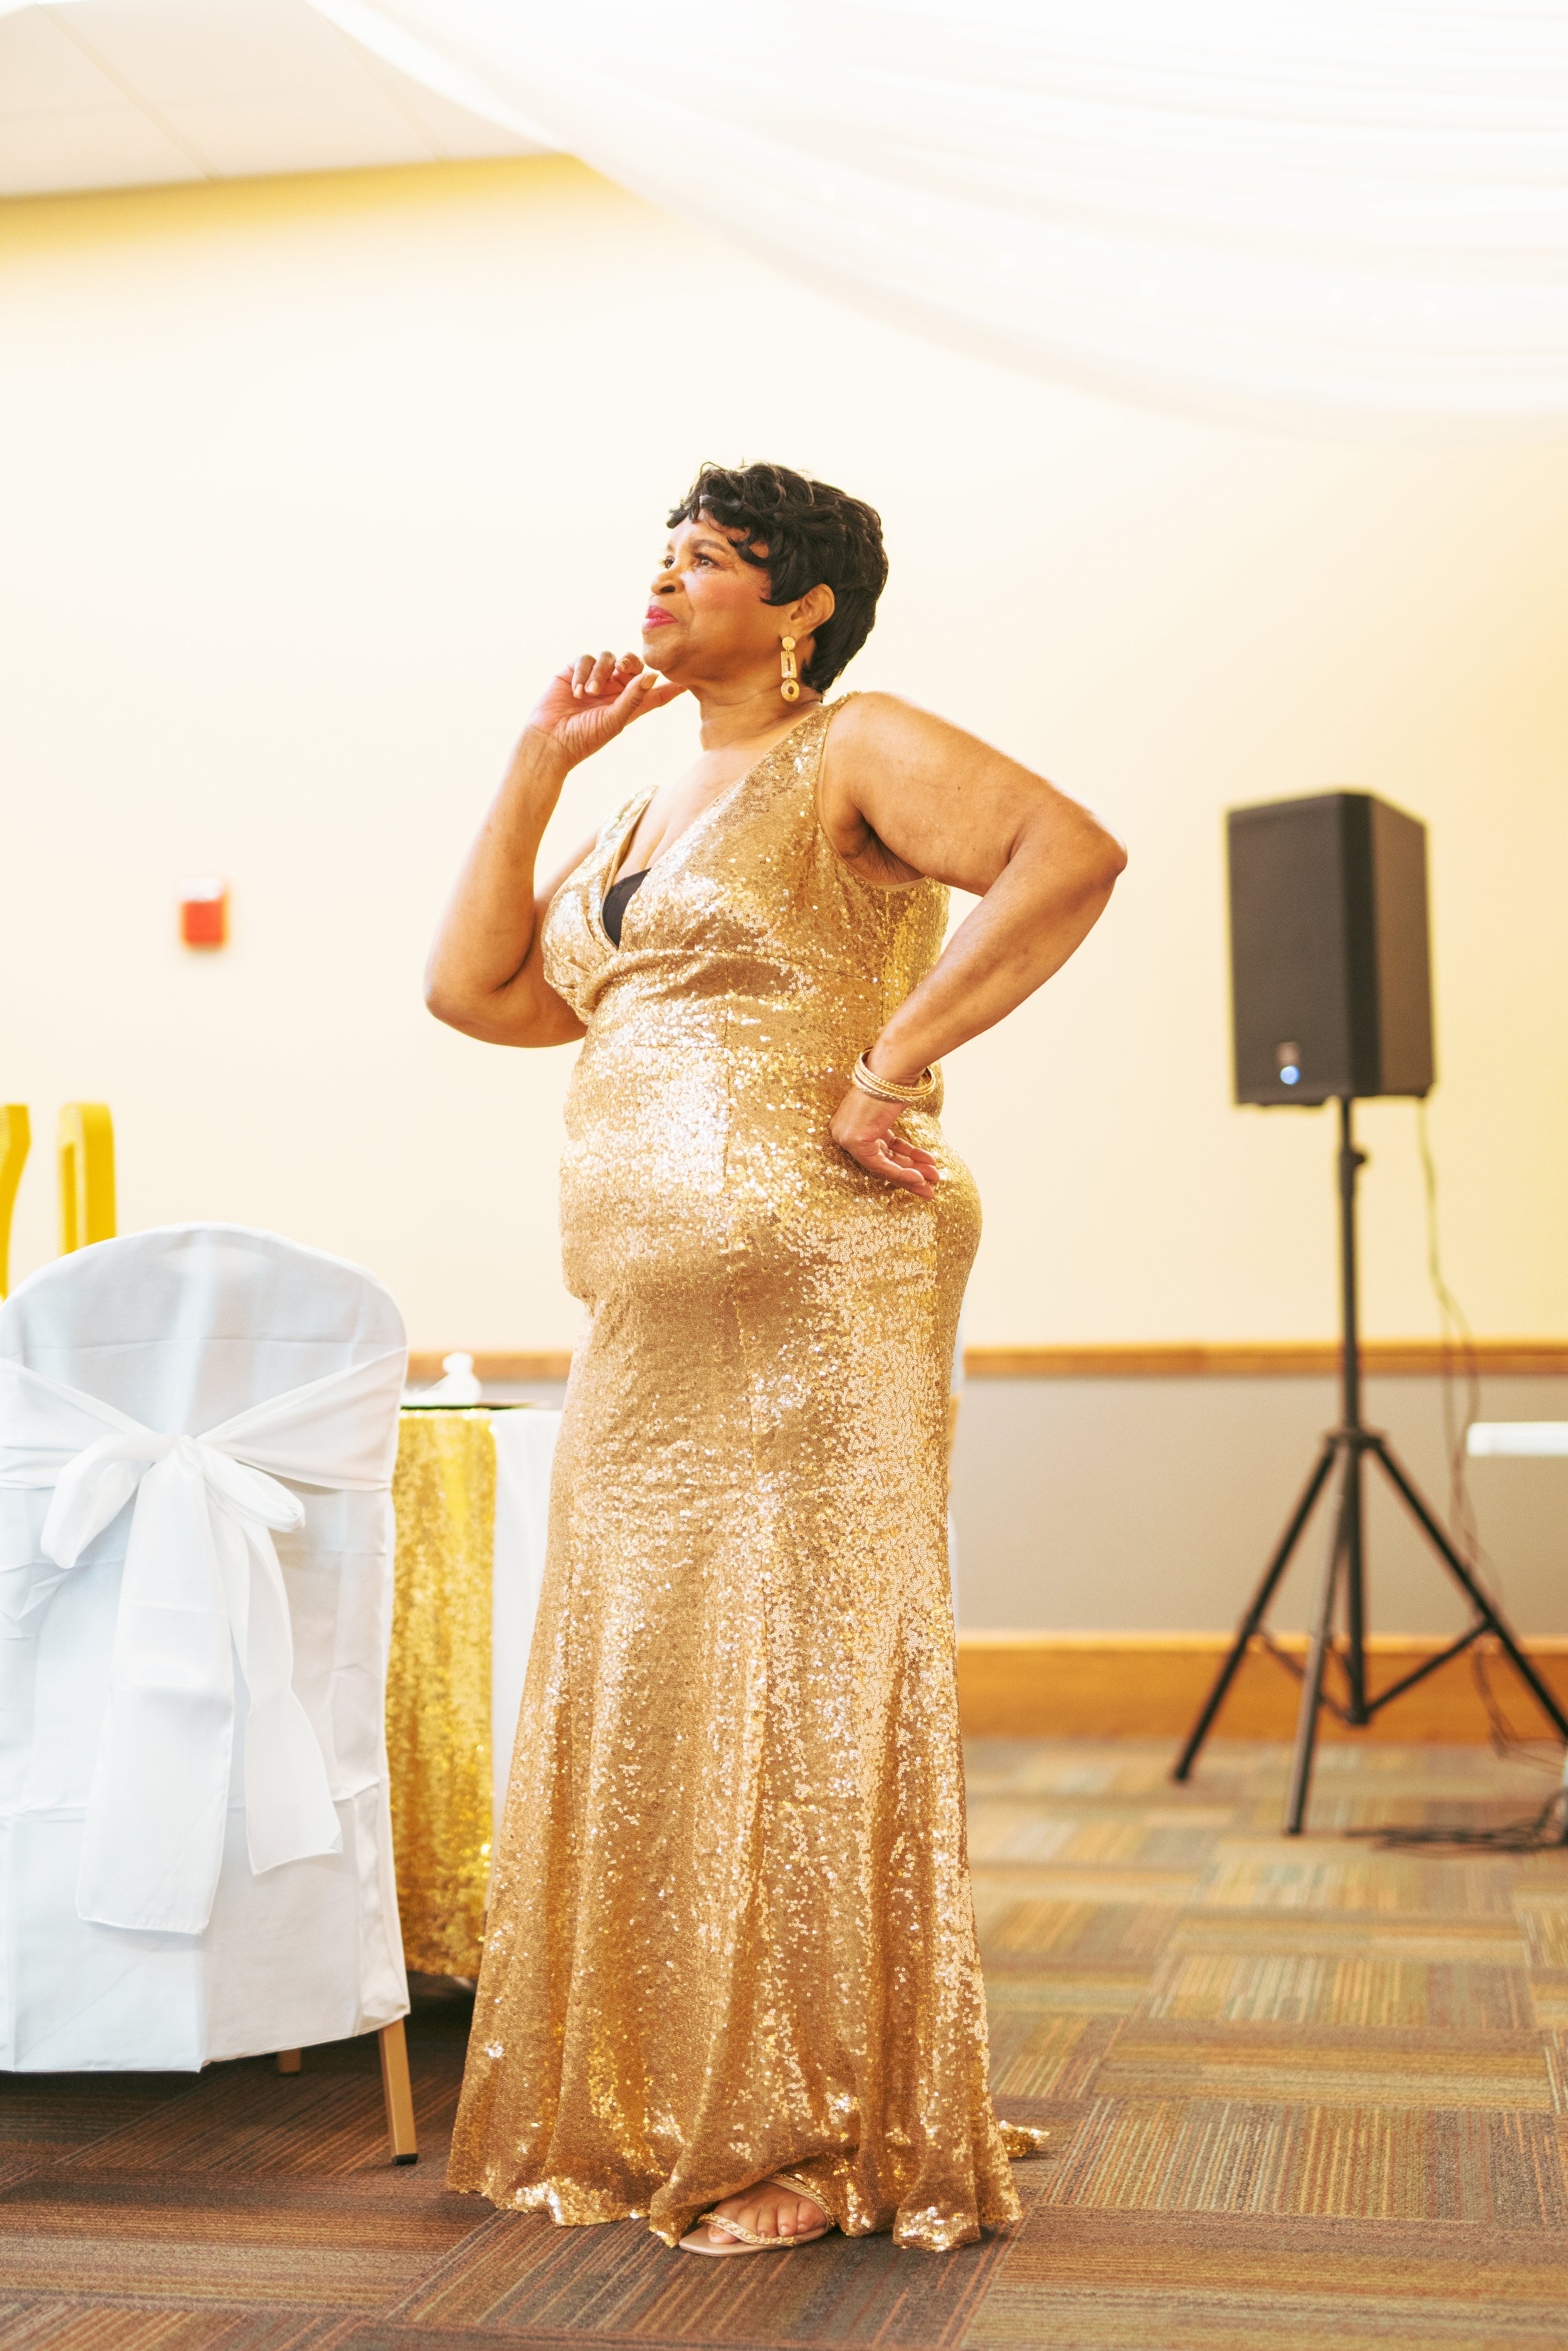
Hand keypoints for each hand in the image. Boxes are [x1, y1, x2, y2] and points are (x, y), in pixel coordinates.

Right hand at [525, 651, 684, 768]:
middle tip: (623, 668)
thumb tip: (653, 675)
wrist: (550, 741)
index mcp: (629, 704)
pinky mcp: (573, 672)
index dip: (672, 685)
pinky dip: (582, 672)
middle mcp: (614, 689)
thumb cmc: (584, 738)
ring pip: (608, 657)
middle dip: (630, 662)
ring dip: (600, 671)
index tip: (689, 680)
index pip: (655, 691)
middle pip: (633, 664)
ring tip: (589, 692)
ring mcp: (594, 678)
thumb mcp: (614, 720)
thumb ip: (634, 697)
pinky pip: (584, 658)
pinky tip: (577, 691)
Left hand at [829, 1085, 940, 1199]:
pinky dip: (901, 1173)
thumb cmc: (895, 1084)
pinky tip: (920, 1177)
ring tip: (934, 1183)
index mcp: (852, 1124)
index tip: (925, 1170)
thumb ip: (892, 1134)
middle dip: (911, 1173)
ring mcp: (847, 1137)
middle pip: (883, 1161)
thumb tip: (908, 1150)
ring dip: (911, 1176)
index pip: (880, 1151)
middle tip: (931, 1184)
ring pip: (883, 1167)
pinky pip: (880, 1166)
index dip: (905, 1163)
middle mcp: (844, 1132)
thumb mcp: (893, 1114)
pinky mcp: (855, 1141)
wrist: (893, 1070)